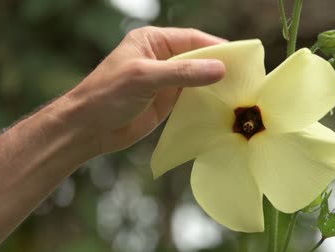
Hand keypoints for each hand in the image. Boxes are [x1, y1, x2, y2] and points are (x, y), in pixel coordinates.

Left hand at [63, 26, 225, 154]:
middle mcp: (162, 58)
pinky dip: (207, 100)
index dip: (216, 47)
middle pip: (198, 58)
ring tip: (240, 91)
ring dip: (215, 84)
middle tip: (245, 76)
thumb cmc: (108, 95)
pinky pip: (192, 97)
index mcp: (153, 41)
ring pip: (198, 78)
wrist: (89, 128)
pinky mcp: (167, 101)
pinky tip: (222, 105)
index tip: (240, 57)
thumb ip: (183, 73)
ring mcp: (165, 81)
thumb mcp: (145, 78)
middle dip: (219, 66)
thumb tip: (220, 68)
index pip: (192, 39)